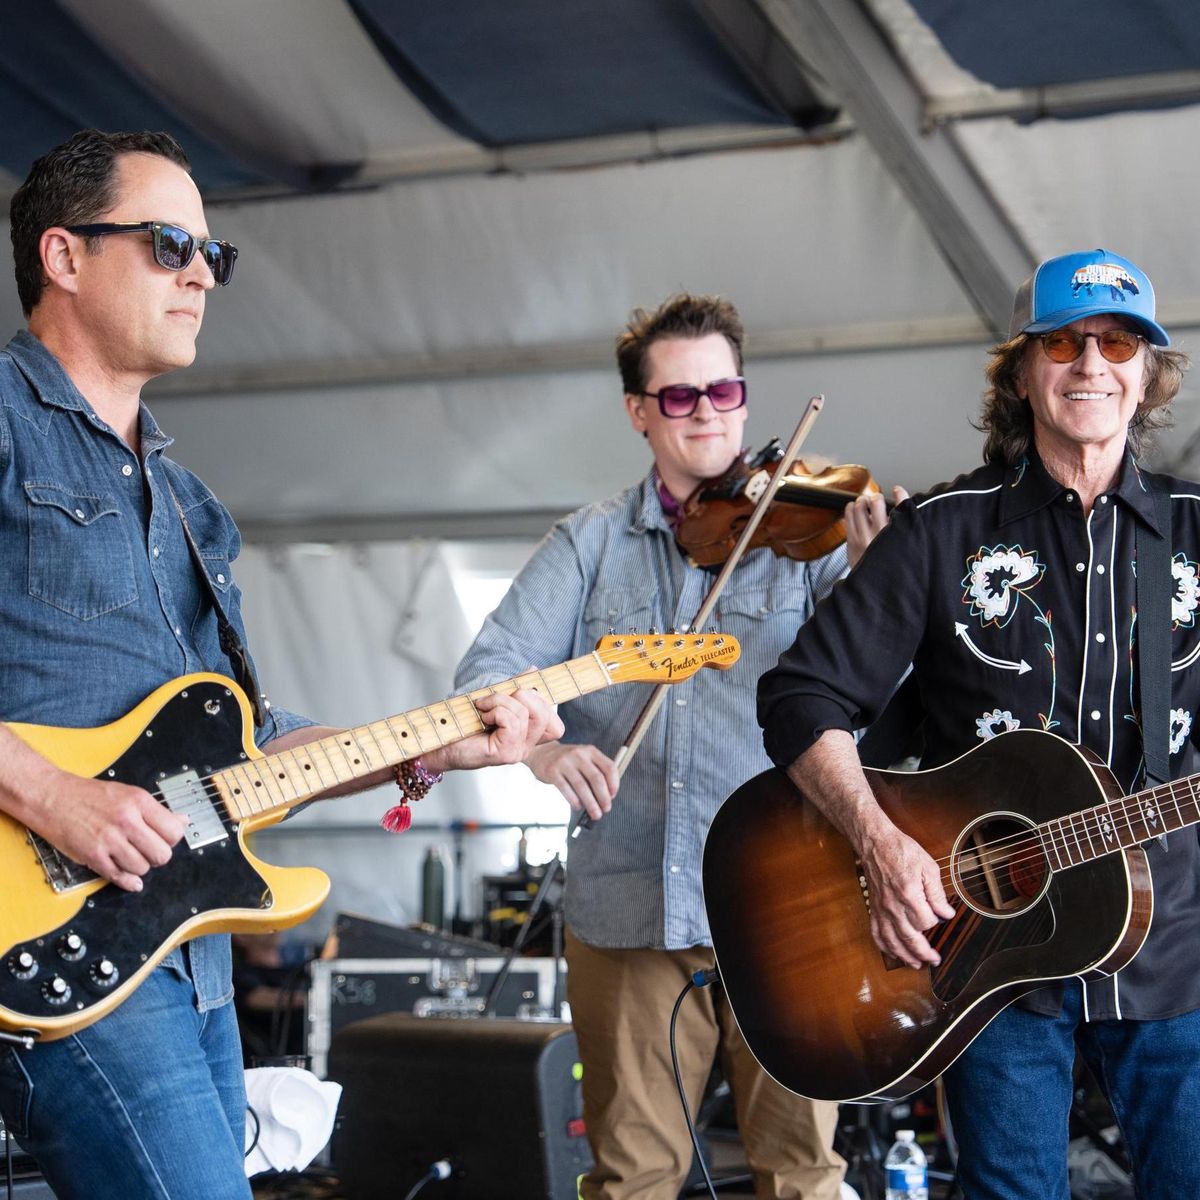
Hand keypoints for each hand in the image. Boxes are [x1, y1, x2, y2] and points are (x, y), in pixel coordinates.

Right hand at [33, 772, 187, 893]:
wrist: (52, 797)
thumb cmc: (88, 795)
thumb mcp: (129, 793)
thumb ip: (156, 810)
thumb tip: (183, 821)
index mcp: (139, 802)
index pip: (174, 831)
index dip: (172, 840)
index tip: (164, 840)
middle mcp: (127, 821)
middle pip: (162, 854)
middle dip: (157, 856)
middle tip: (148, 851)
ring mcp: (109, 840)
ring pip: (142, 868)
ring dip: (139, 867)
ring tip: (130, 856)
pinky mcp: (93, 855)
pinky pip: (118, 876)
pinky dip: (126, 881)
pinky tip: (129, 878)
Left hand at [425, 688, 563, 772]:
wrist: (440, 745)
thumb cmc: (463, 726)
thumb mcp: (494, 700)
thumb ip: (514, 688)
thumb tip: (533, 670)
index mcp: (528, 737)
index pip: (555, 726)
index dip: (543, 703)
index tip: (518, 692)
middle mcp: (526, 747)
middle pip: (545, 715)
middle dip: (522, 695)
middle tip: (496, 698)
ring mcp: (517, 752)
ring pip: (525, 713)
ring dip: (500, 701)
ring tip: (483, 707)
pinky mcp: (505, 754)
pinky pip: (512, 721)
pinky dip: (496, 711)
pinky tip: (482, 716)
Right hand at [526, 742, 617, 821]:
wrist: (542, 753)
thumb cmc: (568, 761)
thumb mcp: (584, 759)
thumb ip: (596, 772)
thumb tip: (607, 796)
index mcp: (591, 751)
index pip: (609, 767)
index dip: (614, 784)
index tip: (613, 796)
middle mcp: (579, 754)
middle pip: (596, 778)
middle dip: (603, 797)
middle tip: (606, 809)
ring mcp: (565, 762)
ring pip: (581, 786)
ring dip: (590, 803)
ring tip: (595, 813)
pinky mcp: (552, 771)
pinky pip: (566, 790)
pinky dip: (574, 801)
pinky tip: (578, 807)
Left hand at [844, 485, 908, 566]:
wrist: (874, 585)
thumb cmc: (890, 566)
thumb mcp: (903, 548)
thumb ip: (904, 529)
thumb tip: (906, 509)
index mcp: (896, 537)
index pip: (902, 507)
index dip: (900, 494)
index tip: (898, 490)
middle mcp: (879, 536)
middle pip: (874, 503)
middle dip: (875, 498)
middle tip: (876, 500)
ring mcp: (862, 537)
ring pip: (858, 507)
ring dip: (861, 501)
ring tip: (864, 504)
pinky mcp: (851, 541)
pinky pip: (847, 516)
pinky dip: (850, 509)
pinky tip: (854, 511)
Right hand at [856, 824, 954, 968]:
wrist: (875, 843)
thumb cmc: (902, 851)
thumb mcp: (928, 866)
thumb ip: (937, 893)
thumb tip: (946, 914)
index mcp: (909, 894)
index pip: (926, 922)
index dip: (937, 921)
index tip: (943, 915)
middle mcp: (893, 905)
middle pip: (910, 938)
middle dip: (924, 953)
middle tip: (935, 960)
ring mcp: (881, 908)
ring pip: (892, 941)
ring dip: (904, 956)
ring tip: (916, 964)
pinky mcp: (874, 908)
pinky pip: (876, 932)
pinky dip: (884, 946)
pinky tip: (893, 952)